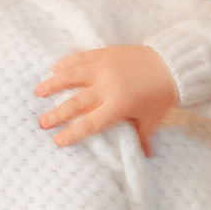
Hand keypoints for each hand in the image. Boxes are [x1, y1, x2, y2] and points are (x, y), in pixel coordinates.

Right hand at [35, 45, 178, 156]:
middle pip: (76, 101)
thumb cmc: (161, 94)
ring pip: (73, 75)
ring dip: (54, 83)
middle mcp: (107, 86)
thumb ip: (143, 136)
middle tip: (41, 122)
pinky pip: (81, 57)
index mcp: (118, 105)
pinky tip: (55, 68)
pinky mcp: (105, 53)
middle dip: (57, 113)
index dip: (73, 132)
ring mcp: (104, 67)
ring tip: (38, 91)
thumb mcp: (152, 119)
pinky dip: (67, 63)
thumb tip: (145, 157)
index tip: (58, 140)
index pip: (90, 122)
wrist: (171, 63)